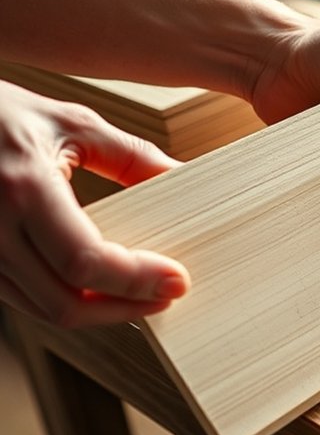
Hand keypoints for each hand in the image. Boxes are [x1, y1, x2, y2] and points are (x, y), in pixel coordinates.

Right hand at [0, 80, 188, 326]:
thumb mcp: (71, 124)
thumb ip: (132, 156)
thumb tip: (181, 178)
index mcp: (22, 189)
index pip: (86, 262)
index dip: (136, 282)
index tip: (177, 281)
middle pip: (65, 303)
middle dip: (126, 307)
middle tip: (166, 294)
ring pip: (43, 309)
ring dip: (99, 311)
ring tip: (141, 292)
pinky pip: (25, 298)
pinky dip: (69, 300)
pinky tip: (100, 287)